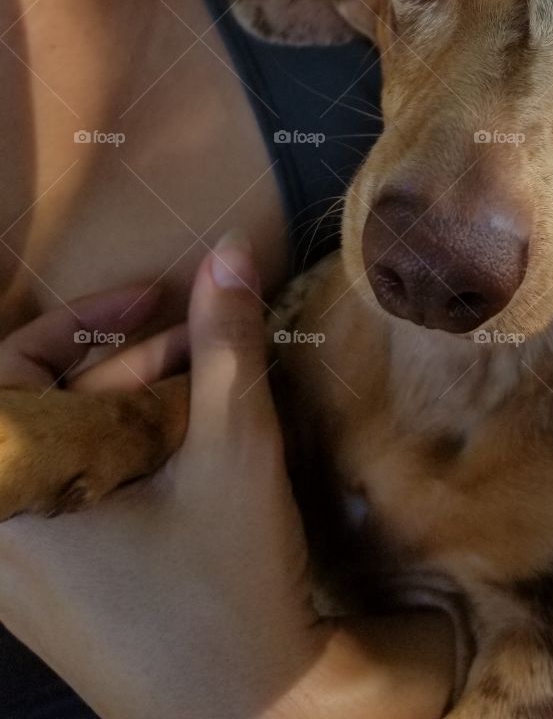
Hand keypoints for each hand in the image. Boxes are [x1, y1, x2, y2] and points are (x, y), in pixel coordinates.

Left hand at [0, 233, 327, 718]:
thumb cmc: (226, 590)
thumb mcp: (233, 451)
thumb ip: (226, 343)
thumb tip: (228, 250)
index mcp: (10, 501)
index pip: (8, 373)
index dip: (81, 321)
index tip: (155, 300)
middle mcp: (0, 539)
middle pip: (48, 412)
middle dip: (133, 366)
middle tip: (208, 348)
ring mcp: (24, 576)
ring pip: (69, 455)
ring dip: (137, 411)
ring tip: (214, 401)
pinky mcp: (57, 598)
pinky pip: (77, 500)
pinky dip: (130, 461)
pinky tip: (194, 455)